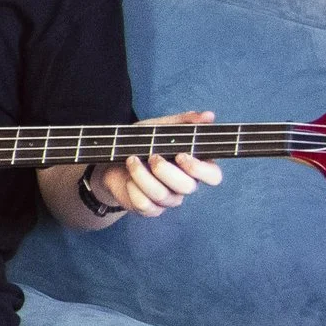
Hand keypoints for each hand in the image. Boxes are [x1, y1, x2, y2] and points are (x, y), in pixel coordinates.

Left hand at [92, 110, 223, 216]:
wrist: (112, 162)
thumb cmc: (141, 144)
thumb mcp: (159, 128)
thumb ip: (183, 122)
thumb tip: (208, 116)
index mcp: (195, 166)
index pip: (213, 176)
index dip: (200, 169)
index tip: (181, 155)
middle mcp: (185, 185)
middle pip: (187, 187)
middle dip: (166, 170)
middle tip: (152, 156)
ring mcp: (168, 199)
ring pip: (162, 194)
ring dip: (143, 175)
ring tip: (131, 160)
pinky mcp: (149, 209)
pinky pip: (145, 204)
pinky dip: (133, 189)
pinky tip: (127, 179)